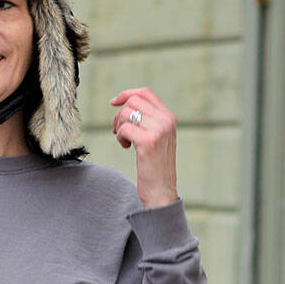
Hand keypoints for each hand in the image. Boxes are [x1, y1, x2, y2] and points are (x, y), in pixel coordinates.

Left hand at [111, 87, 178, 207]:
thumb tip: (125, 102)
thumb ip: (149, 119)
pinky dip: (120, 137)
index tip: (114, 103)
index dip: (126, 94)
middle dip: (120, 114)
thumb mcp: (158, 137)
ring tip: (124, 140)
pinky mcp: (148, 142)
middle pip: (133, 101)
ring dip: (119, 126)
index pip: (145, 93)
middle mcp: (166, 121)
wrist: (162, 190)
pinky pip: (124, 128)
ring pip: (127, 113)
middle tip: (119, 130)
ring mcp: (158, 131)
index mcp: (169, 117)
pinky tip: (126, 147)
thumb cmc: (155, 165)